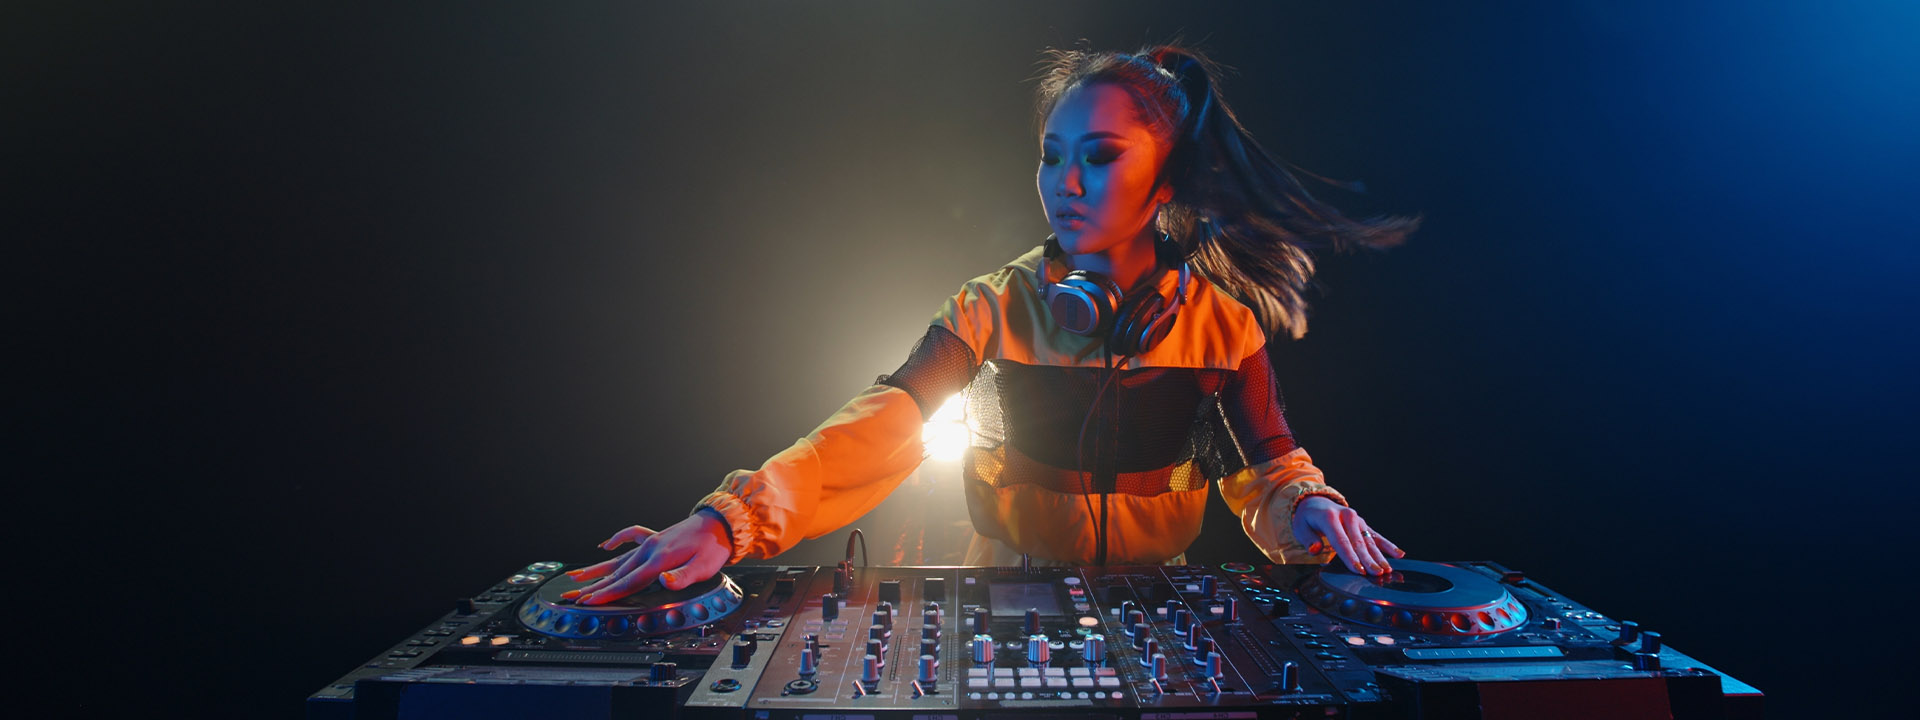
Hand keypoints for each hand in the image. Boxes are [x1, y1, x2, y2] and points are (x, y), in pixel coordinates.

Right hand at [560, 511, 732, 605]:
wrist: (721, 523)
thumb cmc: (713, 547)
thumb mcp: (704, 567)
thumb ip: (682, 577)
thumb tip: (664, 582)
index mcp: (659, 560)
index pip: (627, 582)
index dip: (606, 594)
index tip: (587, 603)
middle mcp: (650, 550)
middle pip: (616, 574)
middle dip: (593, 588)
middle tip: (571, 597)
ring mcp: (651, 543)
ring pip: (618, 559)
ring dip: (596, 569)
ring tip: (575, 577)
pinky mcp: (655, 538)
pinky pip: (630, 537)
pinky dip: (617, 540)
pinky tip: (604, 545)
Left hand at [1290, 496, 1405, 575]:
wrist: (1315, 501)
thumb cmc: (1307, 518)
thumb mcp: (1300, 527)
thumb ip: (1308, 539)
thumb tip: (1316, 549)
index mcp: (1330, 517)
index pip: (1342, 541)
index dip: (1351, 557)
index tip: (1359, 570)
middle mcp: (1347, 517)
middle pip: (1359, 543)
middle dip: (1368, 560)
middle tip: (1377, 574)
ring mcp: (1357, 520)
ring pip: (1369, 541)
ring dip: (1379, 556)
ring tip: (1387, 569)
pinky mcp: (1363, 525)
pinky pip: (1376, 536)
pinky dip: (1388, 545)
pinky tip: (1399, 554)